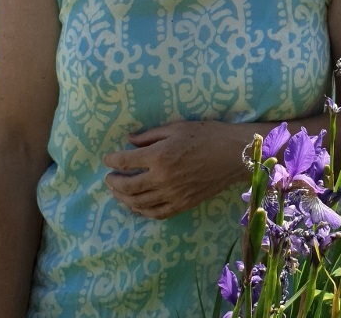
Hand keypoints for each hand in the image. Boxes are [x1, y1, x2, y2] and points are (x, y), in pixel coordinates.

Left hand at [102, 120, 254, 219]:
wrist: (233, 154)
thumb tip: (129, 140)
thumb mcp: (175, 128)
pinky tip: (136, 206)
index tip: (107, 158)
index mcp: (159, 156)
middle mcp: (162, 178)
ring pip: (138, 203)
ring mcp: (172, 194)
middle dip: (113, 182)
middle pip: (127, 186)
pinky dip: (142, 211)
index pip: (125, 161)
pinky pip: (156, 213)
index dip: (112, 160)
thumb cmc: (206, 135)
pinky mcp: (182, 204)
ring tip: (117, 191)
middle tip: (108, 177)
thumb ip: (149, 135)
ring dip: (123, 198)